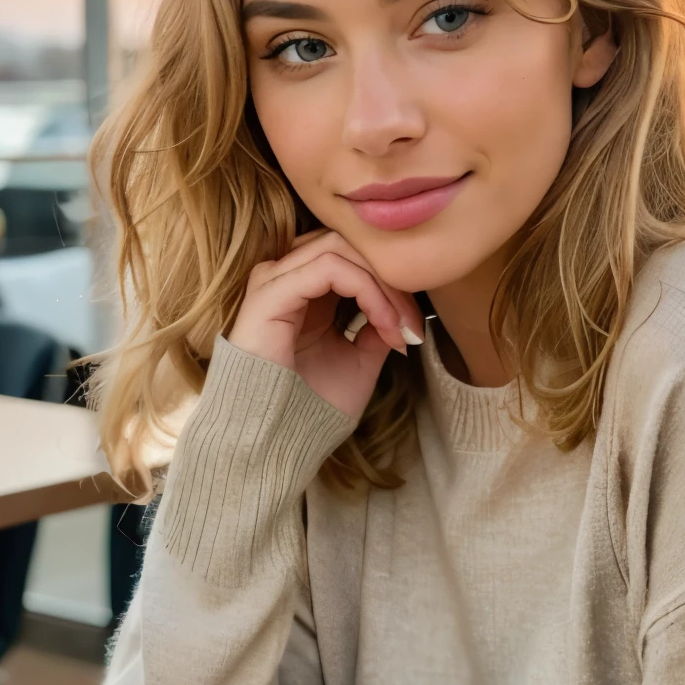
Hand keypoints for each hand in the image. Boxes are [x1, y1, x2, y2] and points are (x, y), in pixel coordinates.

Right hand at [227, 227, 423, 416]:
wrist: (275, 440)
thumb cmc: (309, 405)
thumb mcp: (359, 361)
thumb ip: (377, 329)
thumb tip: (403, 311)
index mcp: (302, 290)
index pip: (351, 256)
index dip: (390, 283)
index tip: (414, 329)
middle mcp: (285, 277)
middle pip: (349, 245)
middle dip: (390, 280)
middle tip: (412, 324)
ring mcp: (273, 280)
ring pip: (340, 249)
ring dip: (382, 284)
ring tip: (399, 326)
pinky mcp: (270, 292)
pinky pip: (328, 268)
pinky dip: (366, 290)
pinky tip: (382, 322)